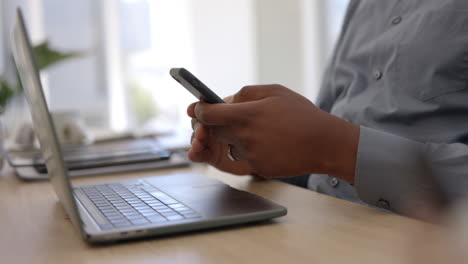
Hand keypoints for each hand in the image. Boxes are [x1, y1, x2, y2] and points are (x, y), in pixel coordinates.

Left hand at [188, 85, 358, 181]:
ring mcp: (250, 155)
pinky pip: (243, 159)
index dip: (199, 111)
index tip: (197, 110)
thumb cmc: (301, 114)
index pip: (207, 114)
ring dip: (235, 139)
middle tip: (230, 119)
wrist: (325, 143)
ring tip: (261, 132)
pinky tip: (269, 144)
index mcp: (246, 114)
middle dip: (217, 125)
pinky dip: (250, 151)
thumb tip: (223, 100)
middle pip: (213, 132)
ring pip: (229, 146)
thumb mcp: (274, 92)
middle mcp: (244, 136)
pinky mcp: (257, 169)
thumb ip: (244, 93)